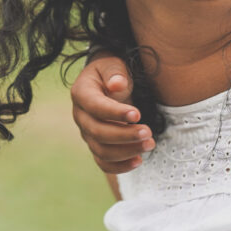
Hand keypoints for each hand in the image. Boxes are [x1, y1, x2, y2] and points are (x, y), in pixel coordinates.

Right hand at [71, 52, 153, 172]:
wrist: (107, 82)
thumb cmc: (112, 72)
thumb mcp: (113, 64)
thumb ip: (115, 72)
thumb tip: (117, 84)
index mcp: (81, 93)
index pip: (95, 106)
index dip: (115, 113)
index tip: (138, 114)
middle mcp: (80, 116)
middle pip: (97, 132)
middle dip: (124, 135)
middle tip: (148, 133)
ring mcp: (86, 133)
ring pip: (101, 150)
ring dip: (126, 151)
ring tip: (150, 144)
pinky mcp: (96, 145)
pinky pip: (104, 162)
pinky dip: (120, 166)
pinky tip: (139, 160)